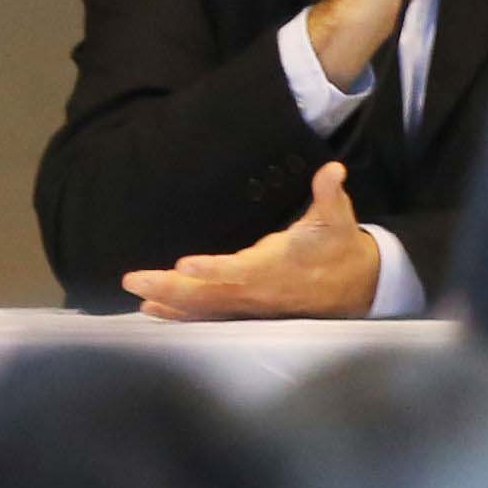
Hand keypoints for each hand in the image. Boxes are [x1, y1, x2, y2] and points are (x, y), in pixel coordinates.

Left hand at [123, 164, 387, 322]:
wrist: (355, 284)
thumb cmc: (337, 244)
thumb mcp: (337, 217)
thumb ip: (329, 193)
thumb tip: (333, 170)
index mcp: (274, 266)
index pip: (239, 270)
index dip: (213, 270)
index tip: (184, 264)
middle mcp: (256, 290)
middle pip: (208, 294)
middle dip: (169, 288)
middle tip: (133, 280)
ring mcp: (250, 305)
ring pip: (204, 309)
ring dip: (168, 302)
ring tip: (136, 295)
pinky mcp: (246, 311)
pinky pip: (208, 318)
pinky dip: (180, 315)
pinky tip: (153, 311)